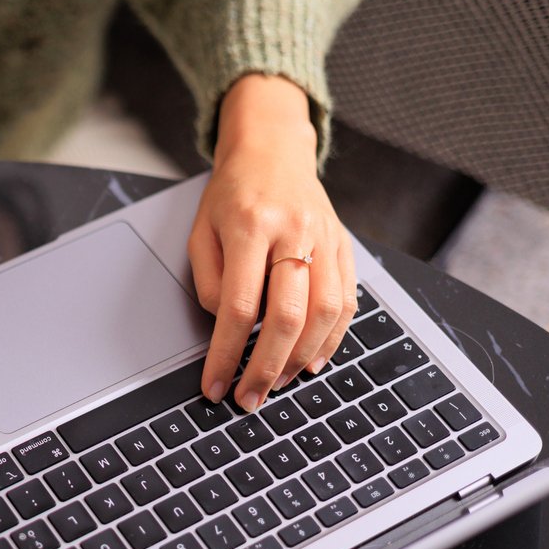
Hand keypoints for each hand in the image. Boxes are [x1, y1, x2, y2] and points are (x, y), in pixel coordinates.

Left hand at [188, 75, 356, 412]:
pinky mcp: (346, 246)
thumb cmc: (229, 194)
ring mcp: (326, 238)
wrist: (273, 150)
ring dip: (301, 359)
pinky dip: (332, 339)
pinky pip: (348, 303)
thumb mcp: (200, 231)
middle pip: (288, 316)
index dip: (226, 354)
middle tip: (249, 398)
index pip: (239, 306)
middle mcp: (294, 232)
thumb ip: (211, 281)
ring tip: (277, 384)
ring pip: (327, 314)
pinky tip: (311, 361)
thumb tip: (231, 327)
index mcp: (249, 226)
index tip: (214, 384)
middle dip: (266, 367)